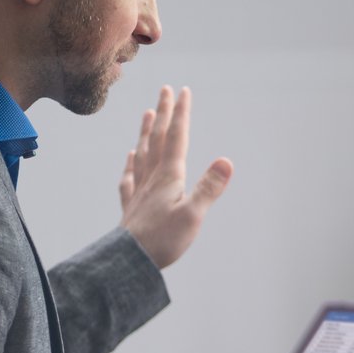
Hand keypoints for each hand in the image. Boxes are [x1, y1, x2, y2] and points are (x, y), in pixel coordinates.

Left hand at [120, 86, 231, 268]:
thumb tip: (226, 161)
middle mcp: (153, 179)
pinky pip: (130, 179)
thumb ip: (209, 188)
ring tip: (147, 115)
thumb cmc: (163, 241)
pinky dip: (130, 164)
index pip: (177, 138)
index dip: (181, 114)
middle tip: (165, 90)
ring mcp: (140, 192)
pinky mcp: (132, 208)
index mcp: (169, 177)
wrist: (127, 262)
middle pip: (158, 140)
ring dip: (146, 132)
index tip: (183, 91)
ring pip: (143, 154)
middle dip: (164, 114)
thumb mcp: (193, 216)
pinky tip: (130, 157)